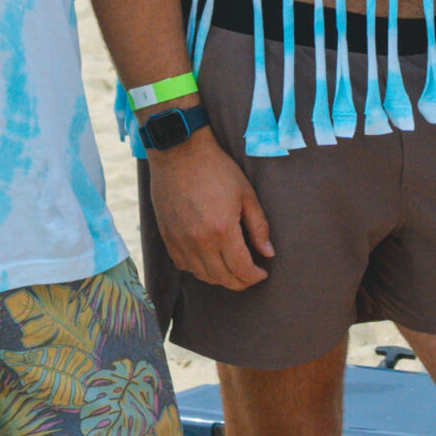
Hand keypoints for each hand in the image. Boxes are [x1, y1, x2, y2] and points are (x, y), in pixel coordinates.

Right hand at [147, 130, 272, 290]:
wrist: (179, 153)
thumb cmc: (217, 170)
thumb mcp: (246, 194)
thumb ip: (258, 227)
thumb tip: (268, 253)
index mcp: (222, 231)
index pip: (241, 269)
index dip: (254, 277)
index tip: (262, 273)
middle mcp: (199, 242)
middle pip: (222, 278)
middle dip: (240, 282)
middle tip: (250, 276)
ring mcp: (180, 242)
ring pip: (202, 275)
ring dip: (220, 278)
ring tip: (232, 270)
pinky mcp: (167, 238)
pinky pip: (183, 265)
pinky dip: (198, 270)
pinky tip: (209, 262)